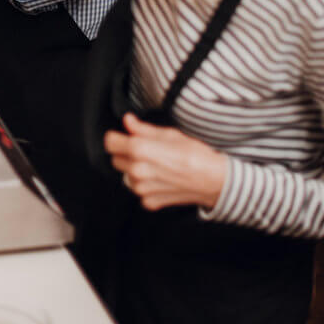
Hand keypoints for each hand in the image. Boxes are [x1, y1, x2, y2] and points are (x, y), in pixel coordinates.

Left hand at [104, 113, 227, 210]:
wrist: (213, 180)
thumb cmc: (194, 154)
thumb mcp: (169, 134)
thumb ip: (143, 129)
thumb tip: (127, 121)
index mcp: (139, 150)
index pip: (109, 142)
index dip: (116, 137)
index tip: (123, 137)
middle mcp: (136, 171)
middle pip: (116, 159)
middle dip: (126, 153)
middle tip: (145, 150)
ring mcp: (142, 189)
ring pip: (126, 176)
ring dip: (135, 170)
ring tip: (156, 165)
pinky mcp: (149, 202)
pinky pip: (139, 191)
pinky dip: (146, 186)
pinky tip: (161, 179)